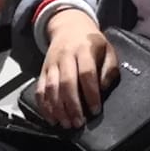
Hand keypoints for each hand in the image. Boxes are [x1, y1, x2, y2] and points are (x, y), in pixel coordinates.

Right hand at [34, 9, 116, 128]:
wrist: (69, 26)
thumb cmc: (91, 42)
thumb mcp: (107, 49)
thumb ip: (109, 68)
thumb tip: (103, 88)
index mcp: (84, 49)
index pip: (87, 73)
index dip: (91, 93)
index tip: (96, 109)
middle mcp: (66, 56)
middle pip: (66, 83)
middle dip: (72, 105)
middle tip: (79, 122)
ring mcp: (52, 64)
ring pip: (51, 88)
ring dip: (58, 109)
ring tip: (66, 123)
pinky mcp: (43, 70)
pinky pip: (40, 89)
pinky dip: (44, 106)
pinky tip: (51, 118)